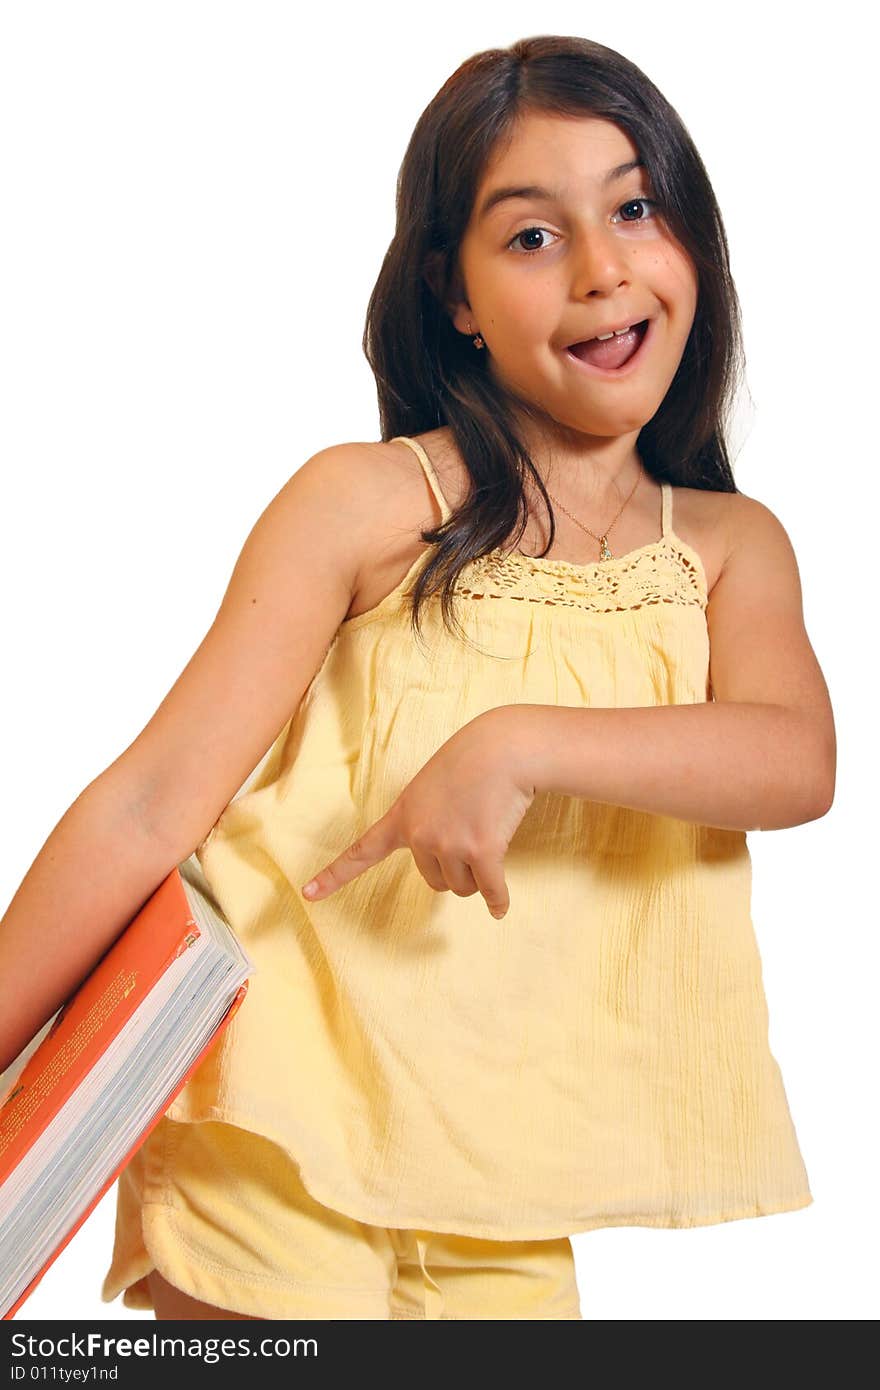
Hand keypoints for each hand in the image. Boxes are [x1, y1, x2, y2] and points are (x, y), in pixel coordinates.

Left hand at [301, 707, 535, 919]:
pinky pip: (489, 890)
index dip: (334, 876)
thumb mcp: (432, 785)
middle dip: (455, 867)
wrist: (503, 747)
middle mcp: (419, 835)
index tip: (308, 894)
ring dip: (478, 873)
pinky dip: (497, 900)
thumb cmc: (472, 760)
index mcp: (402, 816)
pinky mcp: (481, 850)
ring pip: (462, 886)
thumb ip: (428, 819)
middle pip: (435, 881)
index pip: (362, 851)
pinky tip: (499, 907)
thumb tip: (450, 857)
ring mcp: (449, 844)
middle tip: (471, 830)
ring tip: (488, 831)